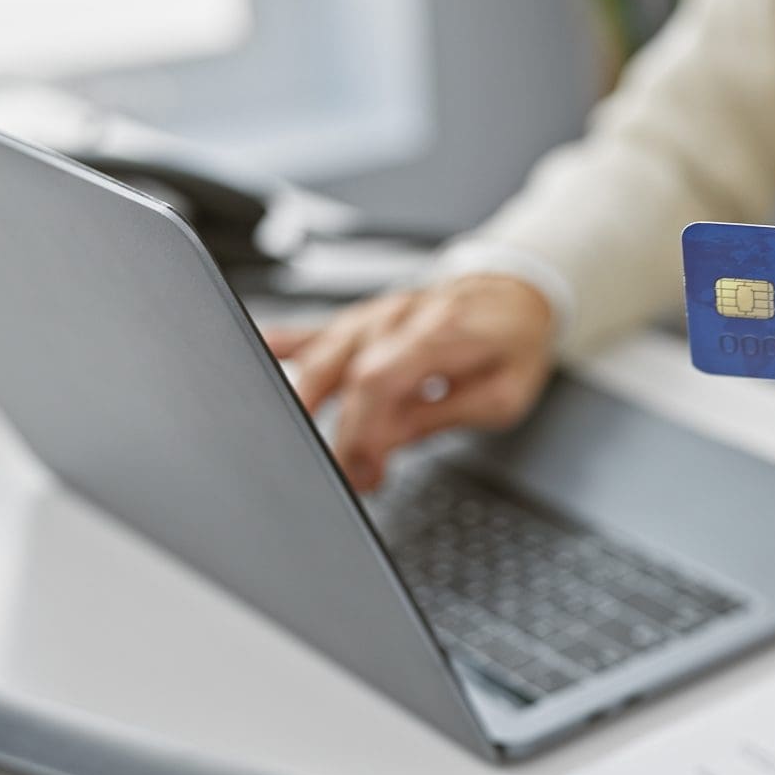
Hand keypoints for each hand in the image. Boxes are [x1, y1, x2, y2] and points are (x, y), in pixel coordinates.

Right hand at [264, 275, 555, 491]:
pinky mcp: (363, 322)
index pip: (379, 380)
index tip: (366, 472)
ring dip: (308, 405)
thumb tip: (391, 440)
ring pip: (324, 355)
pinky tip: (259, 352)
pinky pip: (317, 331)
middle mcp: (399, 318)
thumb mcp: (503, 394)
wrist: (515, 295)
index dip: (364, 429)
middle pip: (347, 373)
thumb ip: (445, 414)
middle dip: (341, 434)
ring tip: (300, 450)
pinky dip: (285, 344)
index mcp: (440, 332)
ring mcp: (376, 316)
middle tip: (349, 480)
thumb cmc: (512, 345)